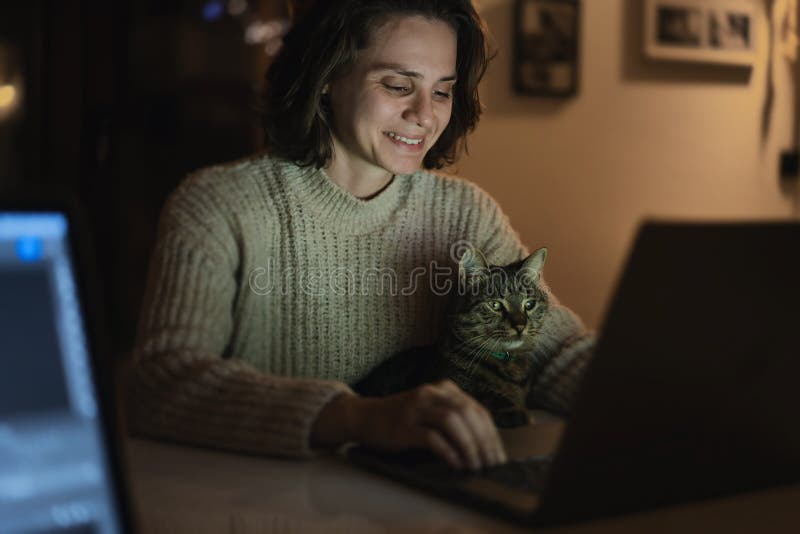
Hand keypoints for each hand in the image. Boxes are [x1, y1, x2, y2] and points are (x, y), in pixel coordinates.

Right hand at [313, 380, 506, 469]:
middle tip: (491, 464)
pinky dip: (448, 452)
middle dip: (484, 441)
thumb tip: (484, 446)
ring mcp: (417, 408)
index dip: (491, 434)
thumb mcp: (431, 411)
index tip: (498, 456)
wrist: (365, 416)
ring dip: (469, 446)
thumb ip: (454, 419)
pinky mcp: (404, 425)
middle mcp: (432, 393)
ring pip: (453, 422)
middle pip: (468, 413)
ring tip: (476, 466)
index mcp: (444, 389)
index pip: (477, 409)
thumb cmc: (403, 419)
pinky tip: (456, 464)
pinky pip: (432, 437)